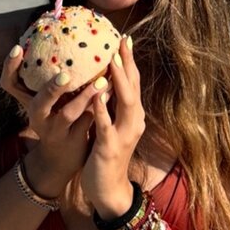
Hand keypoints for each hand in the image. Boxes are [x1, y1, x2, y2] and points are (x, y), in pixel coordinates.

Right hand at [0, 43, 105, 196]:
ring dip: (86, 96)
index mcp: (28, 102)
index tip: (18, 48)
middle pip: (38, 102)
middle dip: (52, 88)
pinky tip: (113, 92)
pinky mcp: (73, 141)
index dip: (10, 67)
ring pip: (68, 114)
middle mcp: (37, 117)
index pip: (9, 84)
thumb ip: (46, 78)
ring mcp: (55, 132)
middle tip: (66, 73)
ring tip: (103, 80)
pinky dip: (100, 106)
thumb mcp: (45, 101)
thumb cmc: (54, 119)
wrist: (60, 159)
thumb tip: (60, 38)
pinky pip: (88, 122)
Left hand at [81, 36, 144, 216]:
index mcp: (133, 116)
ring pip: (126, 103)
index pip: (133, 83)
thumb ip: (109, 106)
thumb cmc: (106, 156)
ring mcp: (124, 135)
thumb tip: (100, 81)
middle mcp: (134, 122)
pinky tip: (96, 97)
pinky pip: (107, 126)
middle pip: (133, 88)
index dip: (130, 61)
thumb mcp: (110, 126)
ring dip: (120, 82)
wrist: (109, 190)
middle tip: (122, 41)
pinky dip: (102, 110)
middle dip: (128, 64)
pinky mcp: (110, 148)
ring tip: (113, 61)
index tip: (125, 39)